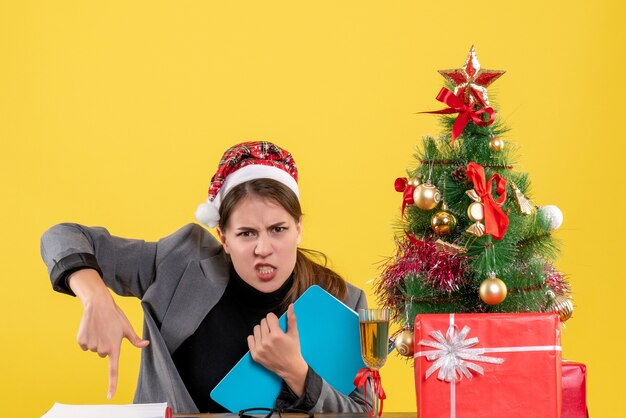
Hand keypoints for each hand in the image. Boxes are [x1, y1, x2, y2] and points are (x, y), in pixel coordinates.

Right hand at [70, 269, 148, 398]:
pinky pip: (85, 345)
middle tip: (107, 331)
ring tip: (100, 327)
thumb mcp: (127, 327)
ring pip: (94, 349)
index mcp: (114, 348)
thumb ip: (135, 339)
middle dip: (106, 344)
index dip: (112, 384)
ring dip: (97, 340)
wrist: (98, 304)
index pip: (113, 370)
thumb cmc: (115, 316)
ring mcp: (90, 345)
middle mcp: (102, 349)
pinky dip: (87, 338)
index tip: (109, 396)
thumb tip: (146, 344)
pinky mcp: (81, 341)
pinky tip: (91, 328)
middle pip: (103, 354)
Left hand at [247, 304, 307, 395]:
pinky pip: (250, 338)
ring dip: (262, 330)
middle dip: (269, 324)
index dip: (274, 319)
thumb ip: (291, 319)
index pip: (269, 317)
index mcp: (277, 335)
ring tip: (268, 337)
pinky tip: (262, 342)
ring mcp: (260, 349)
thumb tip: (291, 305)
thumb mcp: (294, 334)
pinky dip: (255, 338)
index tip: (277, 324)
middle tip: (274, 332)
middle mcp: (266, 341)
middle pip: (262, 322)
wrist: (290, 368)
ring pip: (256, 329)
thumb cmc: (293, 350)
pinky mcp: (255, 355)